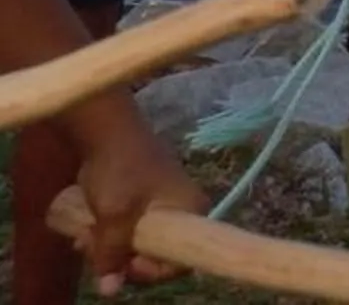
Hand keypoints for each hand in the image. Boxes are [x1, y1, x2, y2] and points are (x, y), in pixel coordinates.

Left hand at [69, 101, 202, 292]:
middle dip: (122, 259)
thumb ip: (113, 253)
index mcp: (191, 212)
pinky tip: (87, 232)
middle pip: (157, 254)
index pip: (180, 260)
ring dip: (109, 248)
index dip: (150, 270)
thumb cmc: (120, 170)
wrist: (107, 131)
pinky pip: (130, 230)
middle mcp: (185, 212)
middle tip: (94, 251)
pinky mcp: (145, 201)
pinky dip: (109, 236)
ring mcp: (164, 206)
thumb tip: (110, 292)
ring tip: (84, 239)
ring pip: (138, 244)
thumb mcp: (115, 215)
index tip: (122, 266)